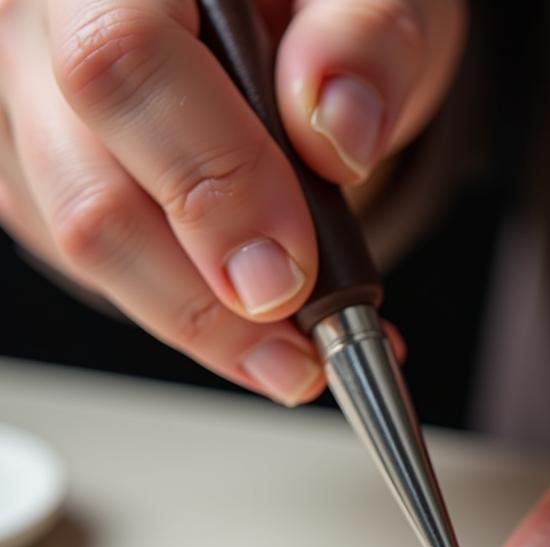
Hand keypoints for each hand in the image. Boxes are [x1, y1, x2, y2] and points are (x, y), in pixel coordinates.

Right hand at [0, 0, 462, 401]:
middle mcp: (41, 24)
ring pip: (87, 248)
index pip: (123, 62)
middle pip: (92, 189)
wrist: (283, 28)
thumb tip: (339, 128)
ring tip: (300, 356)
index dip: (212, 183)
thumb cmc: (316, 5)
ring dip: (206, 326)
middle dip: (209, 297)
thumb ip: (363, 43)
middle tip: (305, 348)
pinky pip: (101, 268)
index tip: (293, 269)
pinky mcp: (38, 173)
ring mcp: (27, 107)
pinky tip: (261, 330)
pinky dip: (192, 315)